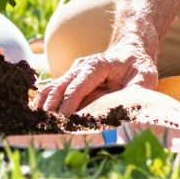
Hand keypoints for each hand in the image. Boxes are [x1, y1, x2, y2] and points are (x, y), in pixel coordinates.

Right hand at [35, 41, 156, 115]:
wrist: (130, 50)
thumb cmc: (138, 67)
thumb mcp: (144, 77)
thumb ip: (137, 91)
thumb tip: (128, 107)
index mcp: (98, 65)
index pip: (78, 86)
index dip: (69, 104)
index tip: (63, 121)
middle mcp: (81, 66)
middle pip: (61, 87)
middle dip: (52, 107)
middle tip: (47, 128)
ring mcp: (74, 70)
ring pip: (53, 87)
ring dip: (44, 105)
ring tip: (36, 123)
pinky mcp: (71, 77)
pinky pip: (52, 89)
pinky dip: (43, 101)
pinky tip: (35, 115)